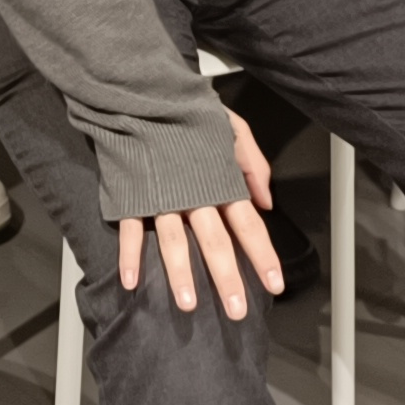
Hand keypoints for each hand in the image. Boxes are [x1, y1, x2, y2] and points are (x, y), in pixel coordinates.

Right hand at [116, 112, 284, 318]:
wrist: (144, 92)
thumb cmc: (190, 112)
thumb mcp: (232, 127)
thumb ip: (253, 164)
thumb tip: (267, 202)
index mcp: (220, 179)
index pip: (248, 224)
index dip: (262, 255)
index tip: (275, 284)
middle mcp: (194, 193)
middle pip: (215, 241)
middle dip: (227, 278)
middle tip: (237, 311)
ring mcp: (161, 196)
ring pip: (174, 241)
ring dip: (181, 275)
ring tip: (188, 305)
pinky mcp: (132, 195)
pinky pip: (131, 230)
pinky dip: (129, 256)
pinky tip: (131, 282)